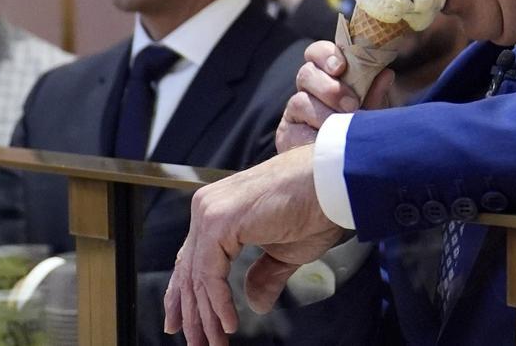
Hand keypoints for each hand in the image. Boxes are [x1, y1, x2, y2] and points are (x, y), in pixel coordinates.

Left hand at [163, 146, 343, 345]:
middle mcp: (208, 207)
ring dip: (204, 316)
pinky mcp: (220, 221)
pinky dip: (218, 303)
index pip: (192, 258)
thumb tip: (255, 303)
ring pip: (197, 275)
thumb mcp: (285, 251)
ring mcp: (211, 212)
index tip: (182, 323)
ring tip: (212, 344)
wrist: (332, 185)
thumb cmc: (315, 208)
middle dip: (192, 313)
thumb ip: (264, 275)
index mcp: (219, 209)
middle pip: (189, 269)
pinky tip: (228, 324)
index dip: (186, 294)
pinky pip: (210, 273)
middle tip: (196, 343)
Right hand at [276, 40, 394, 152]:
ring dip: (324, 115)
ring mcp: (294, 112)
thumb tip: (386, 74)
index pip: (317, 53)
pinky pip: (293, 131)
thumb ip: (375, 94)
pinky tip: (325, 144)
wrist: (346, 165)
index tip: (341, 67)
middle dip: (330, 88)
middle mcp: (307, 90)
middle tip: (352, 105)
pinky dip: (311, 137)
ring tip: (342, 129)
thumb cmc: (360, 131)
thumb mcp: (372, 112)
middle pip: (306, 74)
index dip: (326, 55)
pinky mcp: (286, 135)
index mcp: (327, 75)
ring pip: (299, 101)